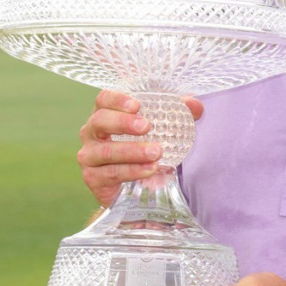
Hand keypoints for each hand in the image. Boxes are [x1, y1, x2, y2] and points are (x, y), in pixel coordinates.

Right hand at [77, 89, 203, 208]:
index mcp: (105, 114)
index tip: (137, 105)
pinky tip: (150, 169)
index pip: (104, 100)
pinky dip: (133, 170)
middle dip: (123, 123)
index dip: (117, 100)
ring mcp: (89, 156)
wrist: (134, 186)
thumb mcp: (163, 129)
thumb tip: (195, 106)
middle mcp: (92, 133)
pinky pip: (112, 173)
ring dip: (133, 151)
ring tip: (157, 152)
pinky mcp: (93, 178)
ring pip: (107, 151)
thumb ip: (179, 114)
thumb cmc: (144, 147)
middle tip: (147, 127)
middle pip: (100, 121)